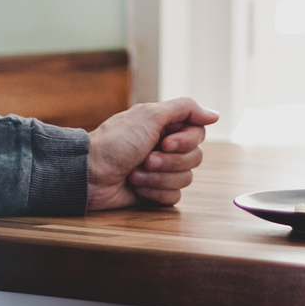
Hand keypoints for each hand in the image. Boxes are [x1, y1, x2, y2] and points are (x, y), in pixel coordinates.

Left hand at [86, 98, 220, 210]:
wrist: (90, 175)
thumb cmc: (115, 143)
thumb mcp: (149, 115)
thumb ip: (185, 109)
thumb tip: (214, 115)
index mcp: (164, 126)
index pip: (198, 133)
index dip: (185, 141)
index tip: (164, 141)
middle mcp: (165, 147)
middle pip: (196, 157)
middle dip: (169, 161)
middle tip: (145, 158)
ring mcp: (161, 171)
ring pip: (186, 179)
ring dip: (158, 177)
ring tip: (135, 173)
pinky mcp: (155, 192)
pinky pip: (174, 196)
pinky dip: (154, 192)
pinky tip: (136, 187)